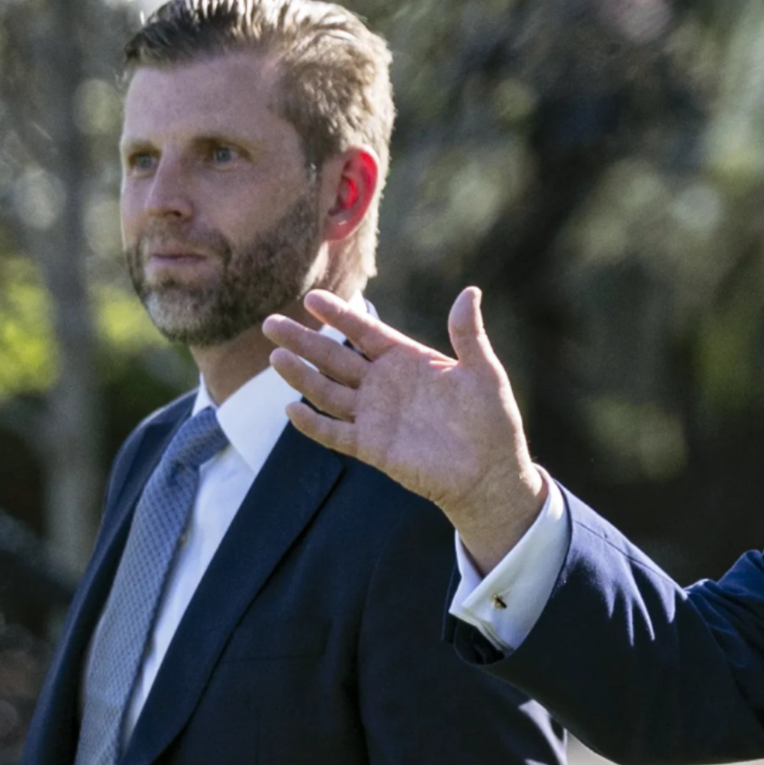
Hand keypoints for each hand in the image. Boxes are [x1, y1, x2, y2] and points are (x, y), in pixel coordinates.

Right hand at [265, 287, 546, 570]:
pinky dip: (314, 424)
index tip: (312, 298)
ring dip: (301, 376)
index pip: (365, 332)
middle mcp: (384, 385)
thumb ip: (469, 335)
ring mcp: (375, 416)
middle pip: (335, 358)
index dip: (339, 315)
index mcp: (407, 360)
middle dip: (304, 341)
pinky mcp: (372, 447)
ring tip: (276, 357)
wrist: (490, 472)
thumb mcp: (484, 373)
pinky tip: (292, 410)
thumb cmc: (492, 420)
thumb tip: (470, 292)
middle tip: (271, 322)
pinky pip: (336, 433)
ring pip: (328, 392)